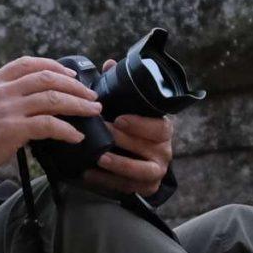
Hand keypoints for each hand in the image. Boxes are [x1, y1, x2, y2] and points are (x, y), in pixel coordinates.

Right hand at [0, 56, 102, 186]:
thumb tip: (32, 105)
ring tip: (93, 112)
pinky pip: (49, 125)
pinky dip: (68, 130)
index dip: (55, 66)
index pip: (27, 63)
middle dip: (75, 87)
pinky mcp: (12, 130)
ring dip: (79, 105)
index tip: (72, 76)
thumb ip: (3, 99)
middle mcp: (0, 91)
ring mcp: (6, 109)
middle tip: (91, 97)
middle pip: (47, 78)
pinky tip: (76, 137)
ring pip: (53, 99)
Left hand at [79, 59, 174, 201]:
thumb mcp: (129, 110)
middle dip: (125, 141)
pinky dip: (107, 181)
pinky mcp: (144, 188)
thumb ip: (120, 90)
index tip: (120, 119)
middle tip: (102, 134)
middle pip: (150, 147)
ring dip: (120, 164)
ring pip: (141, 170)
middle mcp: (163, 150)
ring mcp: (155, 171)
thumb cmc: (132, 132)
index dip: (141, 124)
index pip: (160, 127)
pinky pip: (127, 186)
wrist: (142, 164)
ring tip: (100, 158)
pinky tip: (89, 174)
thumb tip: (110, 64)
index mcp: (161, 130)